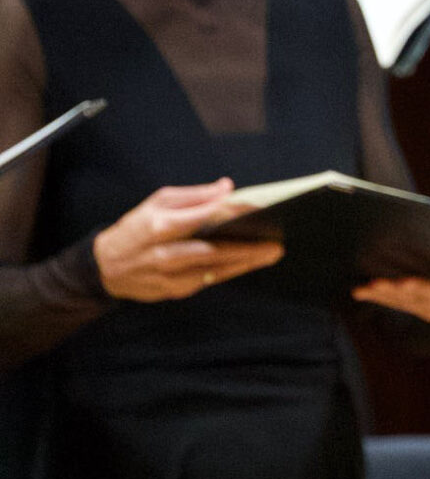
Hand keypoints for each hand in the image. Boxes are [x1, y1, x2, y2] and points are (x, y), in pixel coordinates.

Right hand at [93, 180, 274, 301]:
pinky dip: (228, 272)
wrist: (105, 266)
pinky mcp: (172, 291)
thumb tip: (228, 188)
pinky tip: (247, 263)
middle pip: (212, 250)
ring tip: (270, 253)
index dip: (231, 213)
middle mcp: (164, 253)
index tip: (258, 208)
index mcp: (159, 226)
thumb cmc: (136, 228)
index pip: (202, 217)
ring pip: (214, 270)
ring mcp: (168, 275)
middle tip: (275, 243)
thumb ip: (195, 196)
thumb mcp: (158, 202)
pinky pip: (207, 281)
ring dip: (244, 263)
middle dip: (246, 247)